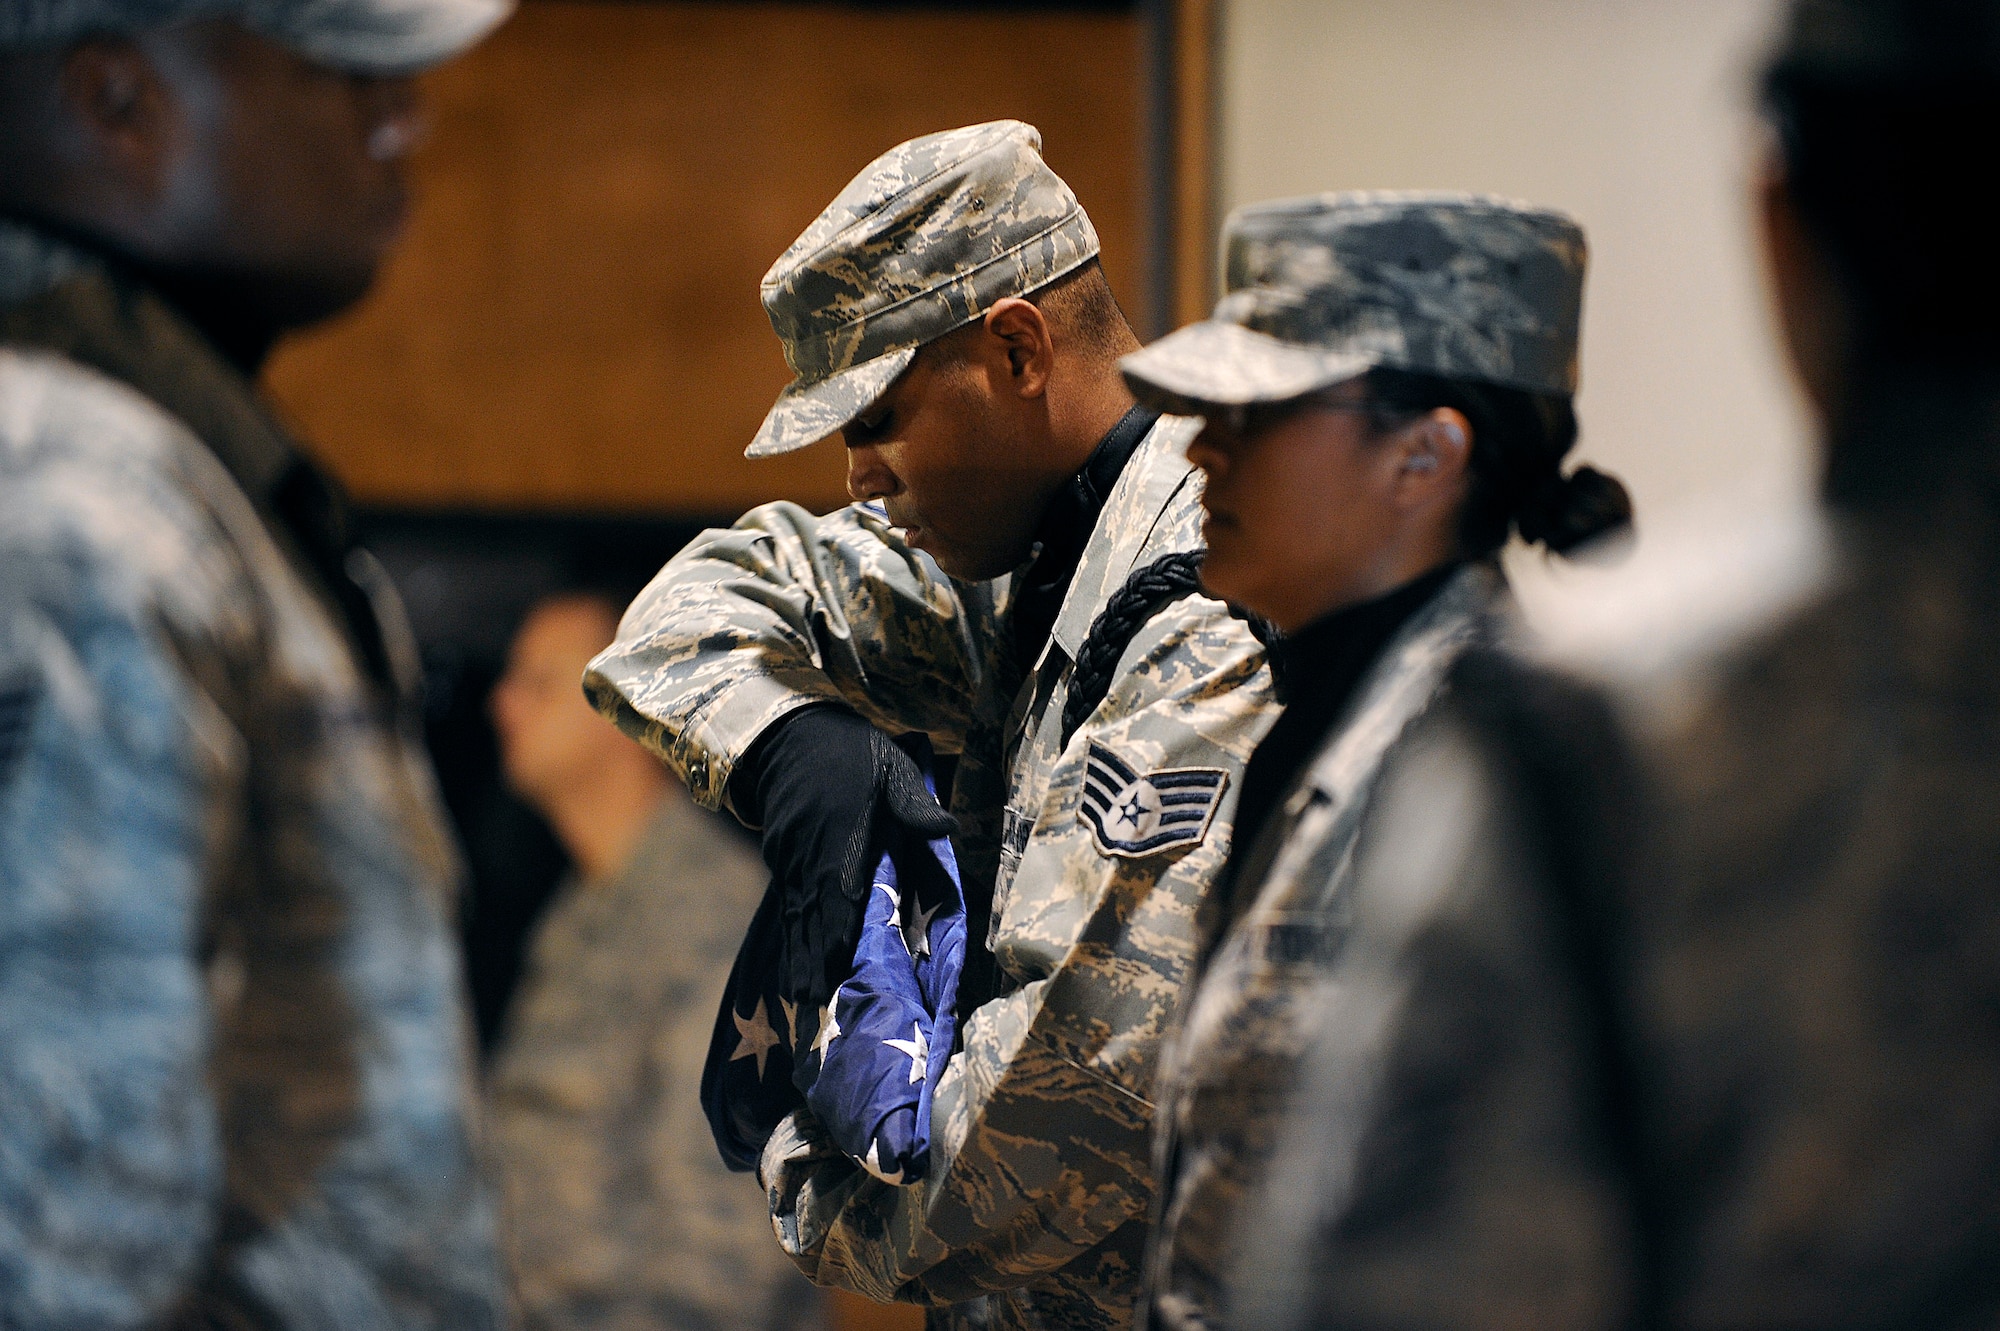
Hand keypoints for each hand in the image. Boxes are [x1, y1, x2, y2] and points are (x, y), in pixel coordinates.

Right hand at [732, 706, 956, 1005]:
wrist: (790, 735)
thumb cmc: (851, 753)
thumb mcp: (890, 768)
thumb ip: (914, 803)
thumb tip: (948, 829)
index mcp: (841, 836)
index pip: (840, 891)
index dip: (837, 931)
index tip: (838, 966)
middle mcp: (810, 853)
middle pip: (812, 914)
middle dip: (815, 958)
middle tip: (818, 1003)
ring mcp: (791, 857)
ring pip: (796, 913)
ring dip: (800, 954)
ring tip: (804, 996)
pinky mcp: (780, 858)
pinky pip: (787, 901)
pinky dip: (791, 932)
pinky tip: (794, 959)